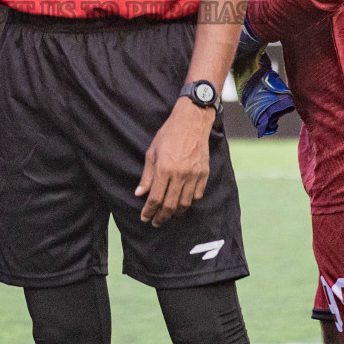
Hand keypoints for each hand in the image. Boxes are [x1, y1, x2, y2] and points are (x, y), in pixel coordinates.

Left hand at [136, 101, 212, 226]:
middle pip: (170, 205)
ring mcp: (194, 175)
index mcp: (164, 169)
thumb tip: (139, 194)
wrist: (192, 121)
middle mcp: (180, 175)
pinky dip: (189, 203)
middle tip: (155, 222)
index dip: (148, 211)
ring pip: (184, 204)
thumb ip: (147, 176)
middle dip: (161, 217)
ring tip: (167, 215)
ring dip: (174, 213)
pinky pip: (197, 196)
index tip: (144, 218)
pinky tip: (182, 204)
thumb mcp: (152, 152)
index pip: (155, 198)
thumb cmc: (169, 134)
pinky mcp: (204, 174)